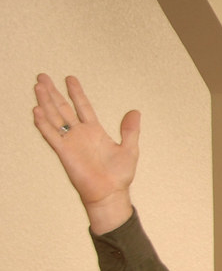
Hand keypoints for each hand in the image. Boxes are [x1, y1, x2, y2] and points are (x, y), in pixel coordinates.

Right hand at [33, 74, 139, 231]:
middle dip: (53, 93)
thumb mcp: (129, 149)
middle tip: (42, 76)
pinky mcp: (64, 152)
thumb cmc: (119, 175)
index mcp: (94, 131)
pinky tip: (37, 110)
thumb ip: (130, 130)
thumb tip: (135, 111)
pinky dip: (43, 123)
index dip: (76, 93)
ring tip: (38, 86)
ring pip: (54, 117)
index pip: (83, 107)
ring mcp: (70, 142)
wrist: (110, 193)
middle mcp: (79, 134)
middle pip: (63, 108)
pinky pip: (51, 135)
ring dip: (45, 102)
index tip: (69, 78)